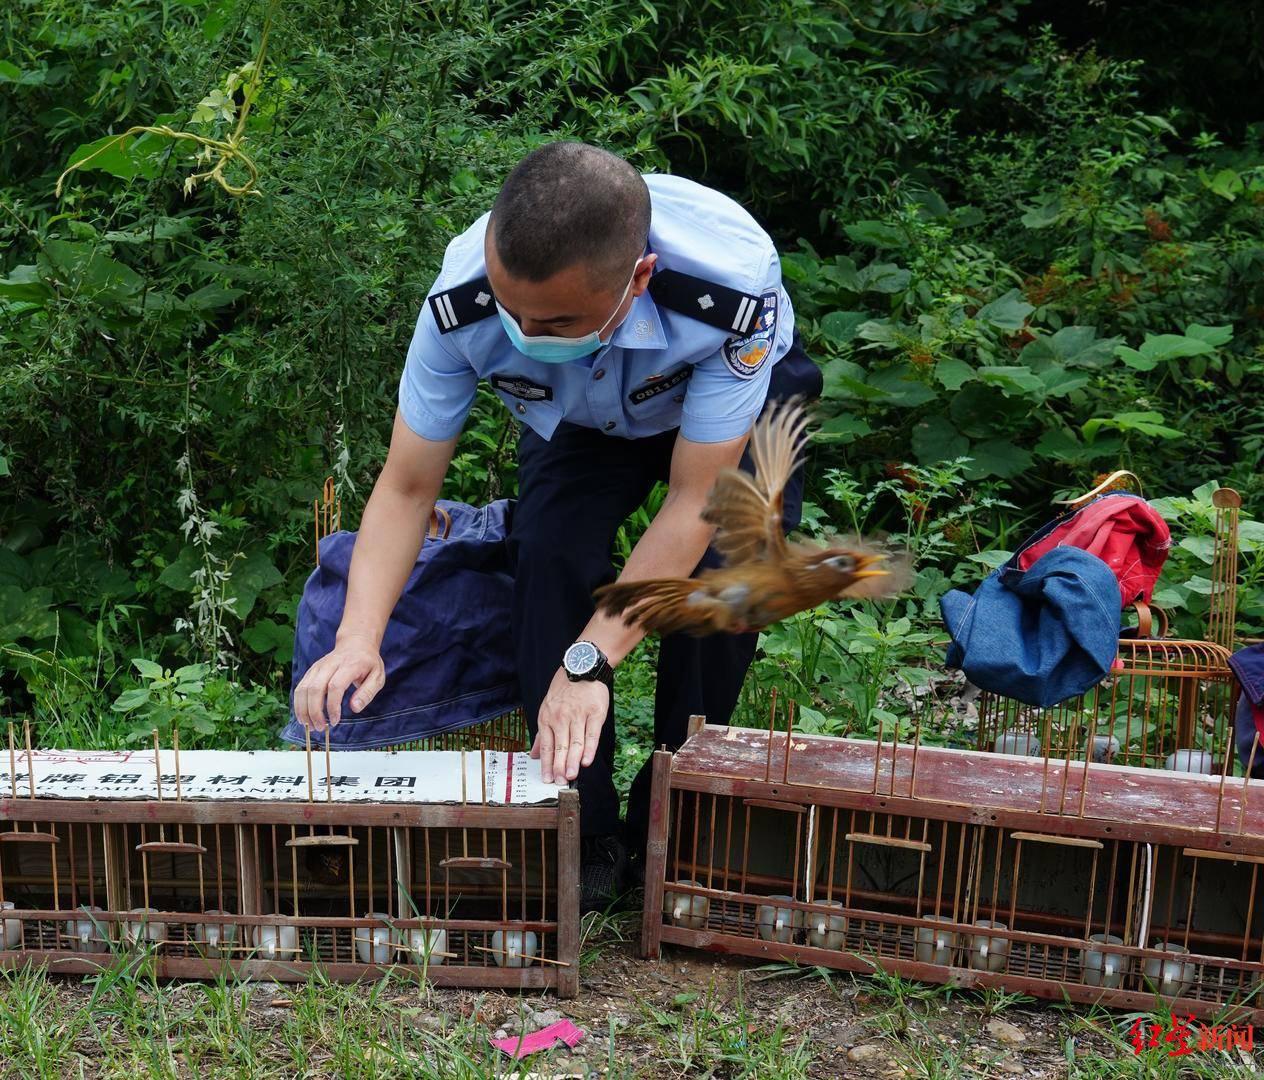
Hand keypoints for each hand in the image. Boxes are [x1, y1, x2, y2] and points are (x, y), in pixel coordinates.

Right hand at [292, 634, 385, 731]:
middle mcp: (330, 664)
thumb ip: (367, 692)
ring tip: (309, 725)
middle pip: (315, 688)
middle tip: (320, 728)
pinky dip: (298, 703)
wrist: (356, 643)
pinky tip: (303, 716)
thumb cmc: (368, 663)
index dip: (332, 706)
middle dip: (314, 711)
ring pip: (303, 688)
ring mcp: (318, 667)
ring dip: (303, 709)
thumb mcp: (377, 676)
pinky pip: (300, 687)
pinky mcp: (311, 670)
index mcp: (349, 665)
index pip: (335, 686)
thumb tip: (355, 708)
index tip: (335, 721)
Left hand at [530, 667, 608, 782]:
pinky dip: (589, 749)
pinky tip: (586, 761)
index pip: (546, 746)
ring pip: (574, 743)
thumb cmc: (564, 690)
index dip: (546, 763)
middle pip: (559, 747)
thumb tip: (534, 755)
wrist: (582, 667)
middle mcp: (561, 718)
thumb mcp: (547, 708)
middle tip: (559, 781)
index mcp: (547, 718)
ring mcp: (578, 715)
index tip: (547, 778)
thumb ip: (542, 734)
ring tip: (570, 775)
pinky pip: (592, 734)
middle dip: (558, 766)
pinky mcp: (595, 713)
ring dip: (572, 761)